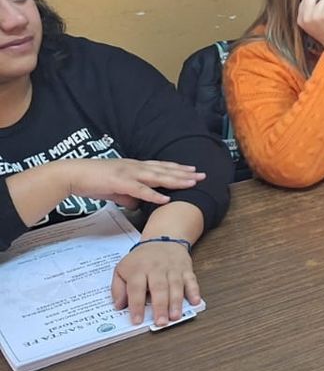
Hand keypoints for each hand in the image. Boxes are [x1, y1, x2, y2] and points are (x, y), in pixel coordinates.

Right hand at [66, 158, 205, 208]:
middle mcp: (135, 167)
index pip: (161, 166)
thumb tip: (137, 204)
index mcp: (134, 166)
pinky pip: (141, 190)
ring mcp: (128, 173)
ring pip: (158, 177)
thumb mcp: (115, 189)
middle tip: (203, 175)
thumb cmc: (92, 181)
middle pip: (165, 170)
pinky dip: (154, 195)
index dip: (178, 168)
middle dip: (185, 173)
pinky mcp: (120, 183)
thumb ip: (128, 195)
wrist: (72, 175)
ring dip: (176, 180)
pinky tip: (166, 199)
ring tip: (192, 183)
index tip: (193, 170)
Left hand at [112, 240, 198, 325]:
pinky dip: (194, 290)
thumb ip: (118, 288)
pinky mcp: (186, 268)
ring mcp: (173, 268)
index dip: (136, 305)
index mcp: (138, 269)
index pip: (136, 289)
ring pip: (175, 285)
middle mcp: (156, 268)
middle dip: (160, 306)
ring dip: (176, 302)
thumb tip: (119, 306)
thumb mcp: (122, 269)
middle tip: (160, 322)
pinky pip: (191, 279)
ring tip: (175, 316)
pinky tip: (195, 301)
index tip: (137, 320)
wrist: (163, 239)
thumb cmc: (141, 259)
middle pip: (158, 288)